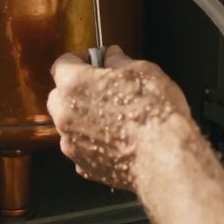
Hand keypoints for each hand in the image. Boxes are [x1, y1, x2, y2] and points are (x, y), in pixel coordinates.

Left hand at [46, 46, 192, 190]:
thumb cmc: (154, 116)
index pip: (62, 63)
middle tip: (104, 87)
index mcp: (74, 85)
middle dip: (76, 89)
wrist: (165, 160)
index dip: (79, 59)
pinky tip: (117, 139)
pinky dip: (93, 142)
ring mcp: (73, 144)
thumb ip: (119, 61)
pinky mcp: (85, 166)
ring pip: (68, 124)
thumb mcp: (142, 72)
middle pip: (59, 95)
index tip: (94, 60)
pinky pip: (82, 148)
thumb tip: (112, 57)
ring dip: (83, 117)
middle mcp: (66, 116)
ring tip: (114, 117)